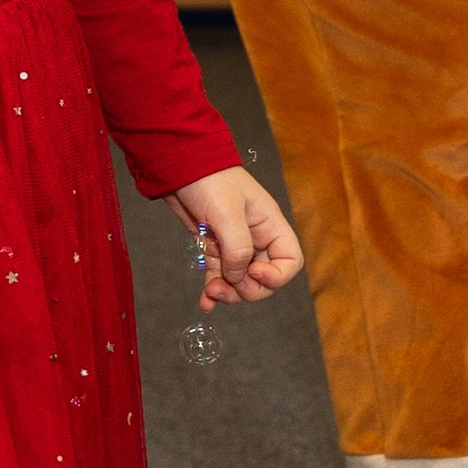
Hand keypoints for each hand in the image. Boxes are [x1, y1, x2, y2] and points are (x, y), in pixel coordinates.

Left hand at [162, 167, 303, 308]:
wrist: (178, 165)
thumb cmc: (209, 179)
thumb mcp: (227, 213)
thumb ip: (238, 248)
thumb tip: (238, 277)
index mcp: (270, 225)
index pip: (289, 261)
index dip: (275, 276)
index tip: (252, 272)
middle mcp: (256, 237)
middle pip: (264, 278)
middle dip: (247, 289)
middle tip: (225, 287)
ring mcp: (235, 244)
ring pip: (240, 280)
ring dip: (228, 292)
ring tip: (210, 293)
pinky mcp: (215, 247)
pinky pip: (220, 275)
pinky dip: (214, 290)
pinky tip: (204, 302)